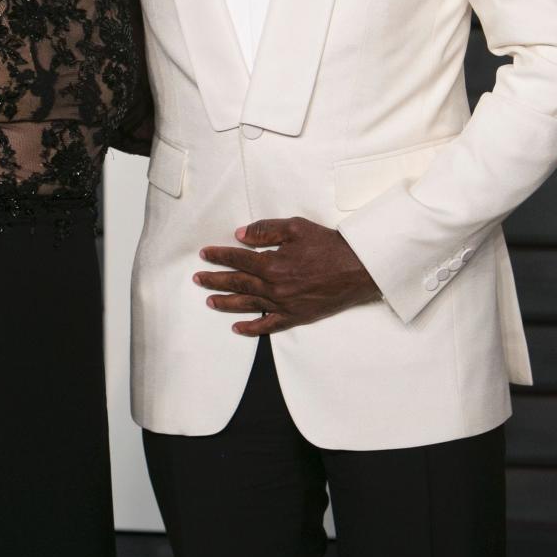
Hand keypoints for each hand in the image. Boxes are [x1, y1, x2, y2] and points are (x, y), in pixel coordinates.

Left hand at [194, 217, 380, 335]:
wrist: (358, 268)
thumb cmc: (329, 245)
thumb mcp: (296, 227)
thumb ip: (266, 230)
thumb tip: (240, 235)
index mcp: (273, 264)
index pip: (238, 259)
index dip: (219, 256)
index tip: (205, 255)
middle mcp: (275, 287)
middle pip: (238, 283)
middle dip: (215, 280)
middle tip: (198, 278)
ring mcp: (284, 304)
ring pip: (248, 305)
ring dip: (226, 302)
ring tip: (209, 300)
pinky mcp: (296, 316)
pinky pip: (268, 326)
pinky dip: (251, 328)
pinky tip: (237, 328)